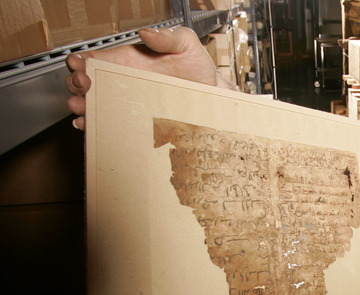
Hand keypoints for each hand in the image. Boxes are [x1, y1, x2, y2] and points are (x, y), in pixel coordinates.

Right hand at [65, 26, 216, 129]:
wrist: (211, 94)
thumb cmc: (198, 68)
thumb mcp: (186, 45)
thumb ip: (168, 37)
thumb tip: (147, 33)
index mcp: (127, 61)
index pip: (94, 59)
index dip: (80, 60)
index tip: (78, 63)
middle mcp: (122, 82)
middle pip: (87, 82)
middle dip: (77, 83)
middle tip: (82, 86)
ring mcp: (127, 102)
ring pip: (94, 104)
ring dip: (82, 107)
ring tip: (82, 108)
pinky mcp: (134, 120)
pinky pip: (109, 124)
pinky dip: (94, 125)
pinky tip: (90, 125)